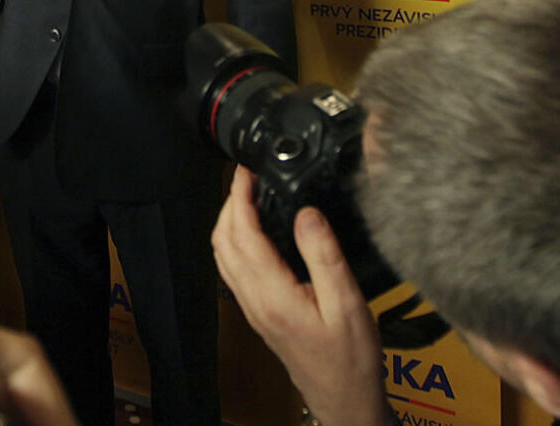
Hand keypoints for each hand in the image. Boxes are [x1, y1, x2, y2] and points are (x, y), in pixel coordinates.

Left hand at [212, 167, 388, 425]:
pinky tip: (254, 232)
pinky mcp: (257, 312)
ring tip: (250, 197)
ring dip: (229, 220)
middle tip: (248, 177)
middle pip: (222, 239)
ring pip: (222, 253)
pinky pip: (231, 267)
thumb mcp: (348, 304)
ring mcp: (250, 306)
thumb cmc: (351, 360)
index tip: (246, 170)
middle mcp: (252, 298)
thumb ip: (323, 255)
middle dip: (230, 202)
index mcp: (271, 293)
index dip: (240, 196)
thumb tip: (305, 212)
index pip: (242, 232)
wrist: (344, 401)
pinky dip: (235, 240)